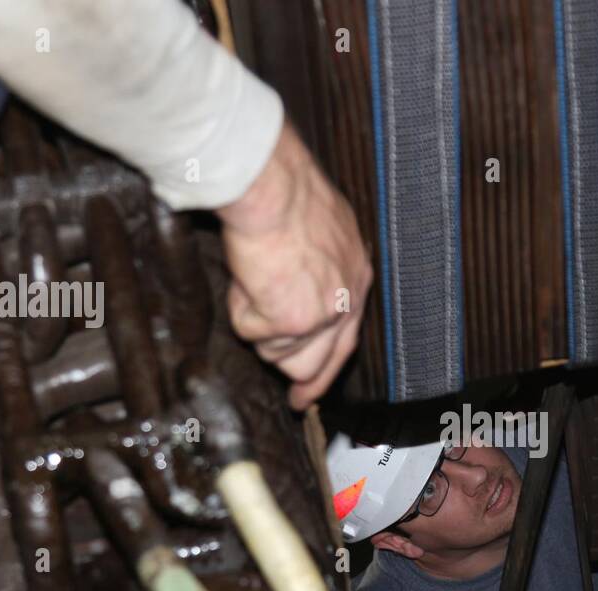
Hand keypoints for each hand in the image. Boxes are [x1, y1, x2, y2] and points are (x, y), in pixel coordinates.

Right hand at [218, 126, 371, 409]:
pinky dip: (241, 306)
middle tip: (293, 399)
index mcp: (356, 278)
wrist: (272, 184)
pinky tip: (247, 276)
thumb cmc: (286, 192)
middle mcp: (344, 302)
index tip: (312, 392)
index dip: (327, 368)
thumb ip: (318, 264)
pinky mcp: (290, 319)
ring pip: (276, 351)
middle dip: (299, 379)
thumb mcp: (321, 228)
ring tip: (255, 282)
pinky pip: (249, 330)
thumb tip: (300, 283)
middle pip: (316, 363)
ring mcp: (319, 315)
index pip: (345, 340)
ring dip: (258, 324)